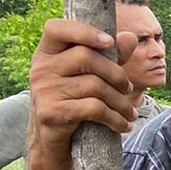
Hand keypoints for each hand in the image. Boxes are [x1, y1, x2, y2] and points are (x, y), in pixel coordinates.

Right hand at [28, 19, 139, 147]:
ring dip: (120, 102)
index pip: (57, 29)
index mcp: (47, 53)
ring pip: (95, 86)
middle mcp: (41, 68)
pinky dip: (115, 118)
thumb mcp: (88, 77)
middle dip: (116, 74)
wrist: (52, 140)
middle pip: (86, 58)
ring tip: (129, 112)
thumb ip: (109, 57)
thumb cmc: (74, 102)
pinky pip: (94, 109)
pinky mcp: (51, 113)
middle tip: (128, 89)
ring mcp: (44, 90)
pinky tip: (123, 125)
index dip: (84, 31)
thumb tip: (130, 37)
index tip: (109, 42)